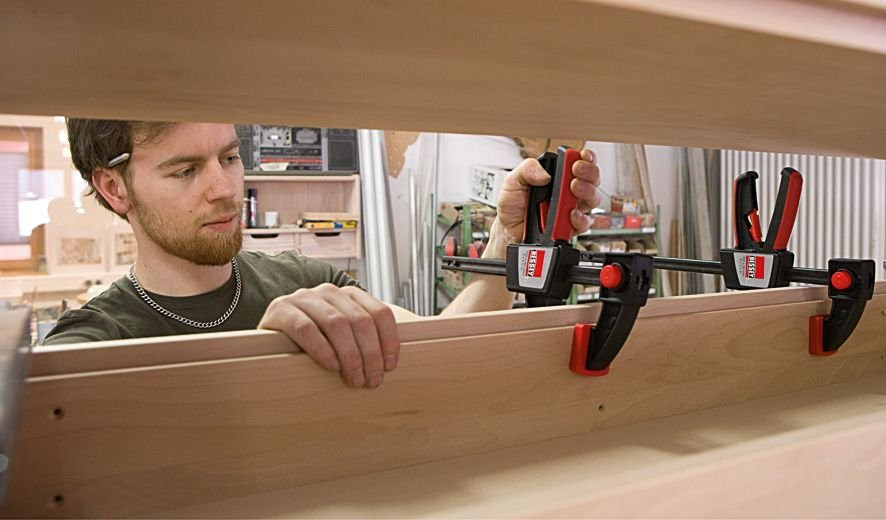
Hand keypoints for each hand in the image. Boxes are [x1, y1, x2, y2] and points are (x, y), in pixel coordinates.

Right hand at [258, 284, 399, 387]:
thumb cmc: (311, 344)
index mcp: (349, 295)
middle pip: (360, 320)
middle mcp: (329, 291)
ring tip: (354, 378)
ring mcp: (304, 297)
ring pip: (337, 324)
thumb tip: (390, 365)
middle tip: (371, 380)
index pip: (380, 312)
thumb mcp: (341, 338)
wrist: (266, 340)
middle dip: (370, 354)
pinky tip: (331, 366)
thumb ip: (363, 341)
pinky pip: (306, 328)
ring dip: (350, 355)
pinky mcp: (281, 309)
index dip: (389, 340)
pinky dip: (322, 349)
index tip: (390, 366)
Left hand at [495, 148, 601, 242]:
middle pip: (592, 179)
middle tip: (577, 171)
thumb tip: (545, 174)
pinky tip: (571, 213)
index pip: (579, 162)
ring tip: (574, 188)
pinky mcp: (570, 227)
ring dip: (587, 192)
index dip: (586, 158)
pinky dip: (581, 218)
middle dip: (589, 173)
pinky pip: (584, 223)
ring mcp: (570, 209)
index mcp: (556, 176)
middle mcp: (567, 192)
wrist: (507, 230)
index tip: (582, 156)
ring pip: (592, 199)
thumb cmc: (512, 206)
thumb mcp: (513, 181)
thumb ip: (527, 170)